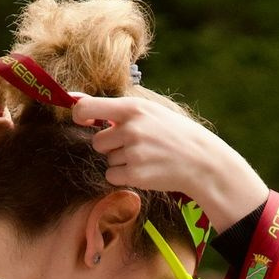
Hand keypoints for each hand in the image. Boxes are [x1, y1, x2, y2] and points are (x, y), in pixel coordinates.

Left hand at [69, 95, 268, 228]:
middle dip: (111, 145)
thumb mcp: (151, 112)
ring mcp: (133, 153)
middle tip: (136, 145)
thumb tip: (77, 102)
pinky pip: (112, 176)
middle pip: (97, 141)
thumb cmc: (173, 133)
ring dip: (121, 161)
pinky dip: (124, 176)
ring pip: (107, 160)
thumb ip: (118, 110)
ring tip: (146, 157)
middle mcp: (131, 129)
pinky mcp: (136, 174)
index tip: (84, 121)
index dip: (79, 115)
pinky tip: (145, 169)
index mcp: (133, 108)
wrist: (201, 160)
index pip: (87, 108)